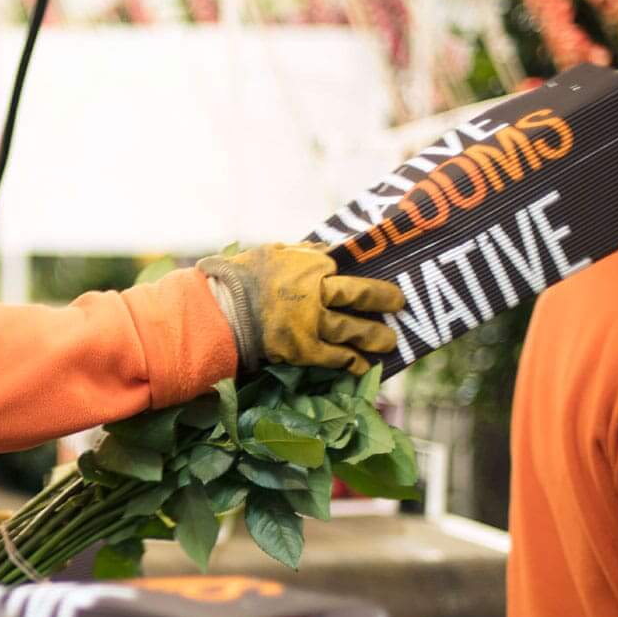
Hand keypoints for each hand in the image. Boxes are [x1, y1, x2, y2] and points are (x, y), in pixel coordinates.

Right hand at [198, 244, 405, 376]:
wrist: (218, 311)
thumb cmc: (239, 278)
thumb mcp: (271, 253)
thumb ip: (301, 253)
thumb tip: (325, 251)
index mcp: (310, 265)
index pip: (340, 266)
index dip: (352, 272)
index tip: (368, 275)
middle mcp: (317, 293)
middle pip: (359, 295)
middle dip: (383, 298)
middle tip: (399, 303)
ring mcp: (312, 323)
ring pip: (352, 329)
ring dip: (374, 335)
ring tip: (390, 340)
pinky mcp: (303, 350)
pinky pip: (334, 358)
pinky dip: (352, 362)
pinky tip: (364, 365)